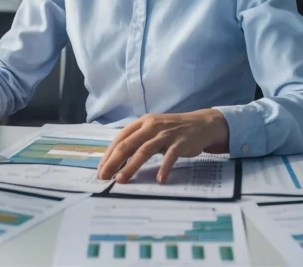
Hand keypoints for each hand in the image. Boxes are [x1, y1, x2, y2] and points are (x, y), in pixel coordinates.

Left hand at [96, 109, 228, 183]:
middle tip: (104, 177)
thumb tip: (117, 160)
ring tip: (121, 180)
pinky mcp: (180, 143)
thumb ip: (138, 140)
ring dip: (131, 166)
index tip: (101, 169)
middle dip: (114, 162)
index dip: (109, 154)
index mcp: (142, 123)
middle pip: (128, 144)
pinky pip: (170, 157)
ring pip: (144, 150)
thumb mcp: (153, 130)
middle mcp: (152, 126)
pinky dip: (164, 168)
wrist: (201, 124)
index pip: (120, 138)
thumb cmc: (172, 130)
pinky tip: (159, 180)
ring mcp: (166, 134)